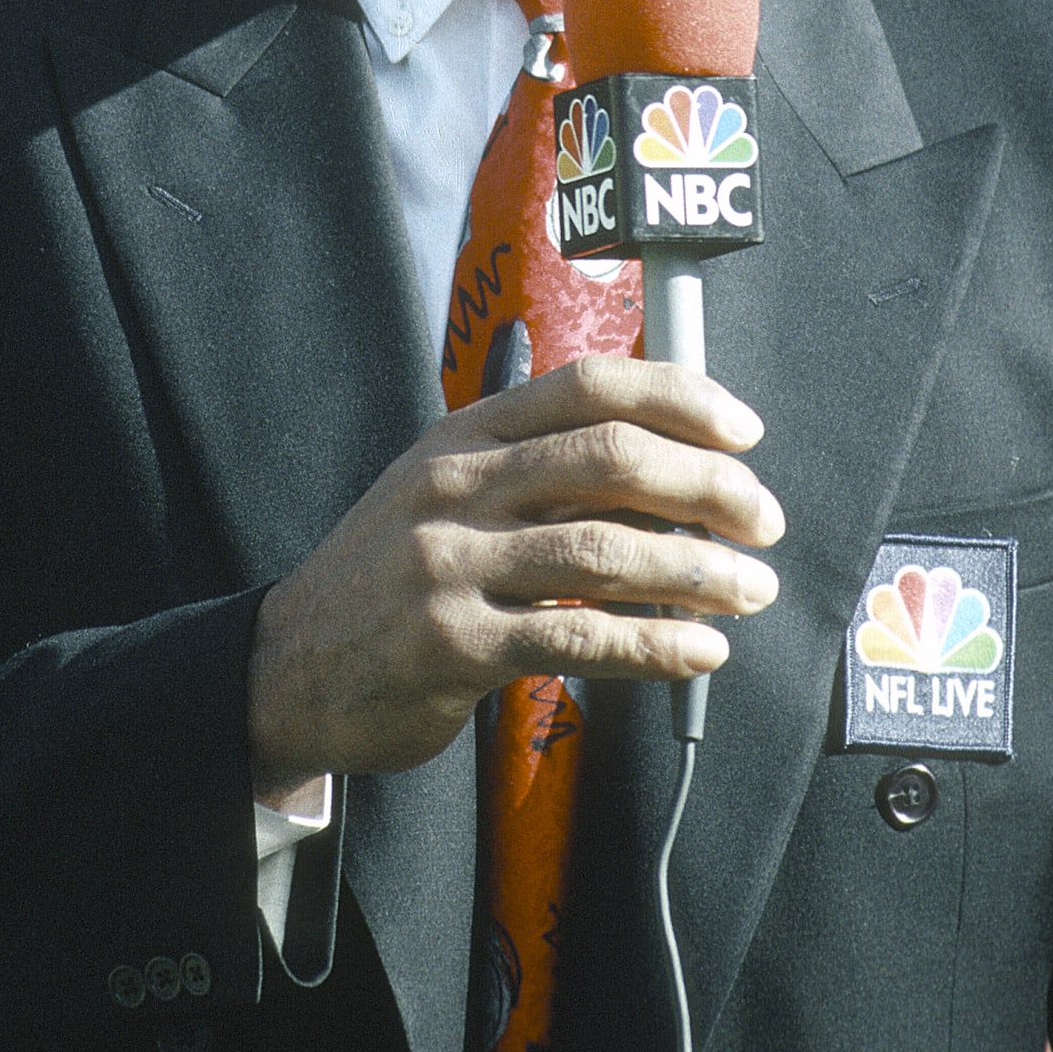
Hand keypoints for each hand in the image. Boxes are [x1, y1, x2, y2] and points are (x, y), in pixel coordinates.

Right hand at [246, 352, 781, 798]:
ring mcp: (451, 564)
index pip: (588, 386)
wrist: (289, 665)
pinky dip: (652, 644)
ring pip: (602, 551)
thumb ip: (532, 464)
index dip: (678, 396)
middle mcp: (457, 484)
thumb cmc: (390, 574)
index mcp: (465, 432)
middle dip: (706, 484)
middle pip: (608, 458)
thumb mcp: (444, 490)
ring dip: (696, 571)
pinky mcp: (454, 645)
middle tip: (763, 519)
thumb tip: (661, 458)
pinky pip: (576, 638)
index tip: (742, 430)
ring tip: (751, 589)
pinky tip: (700, 651)